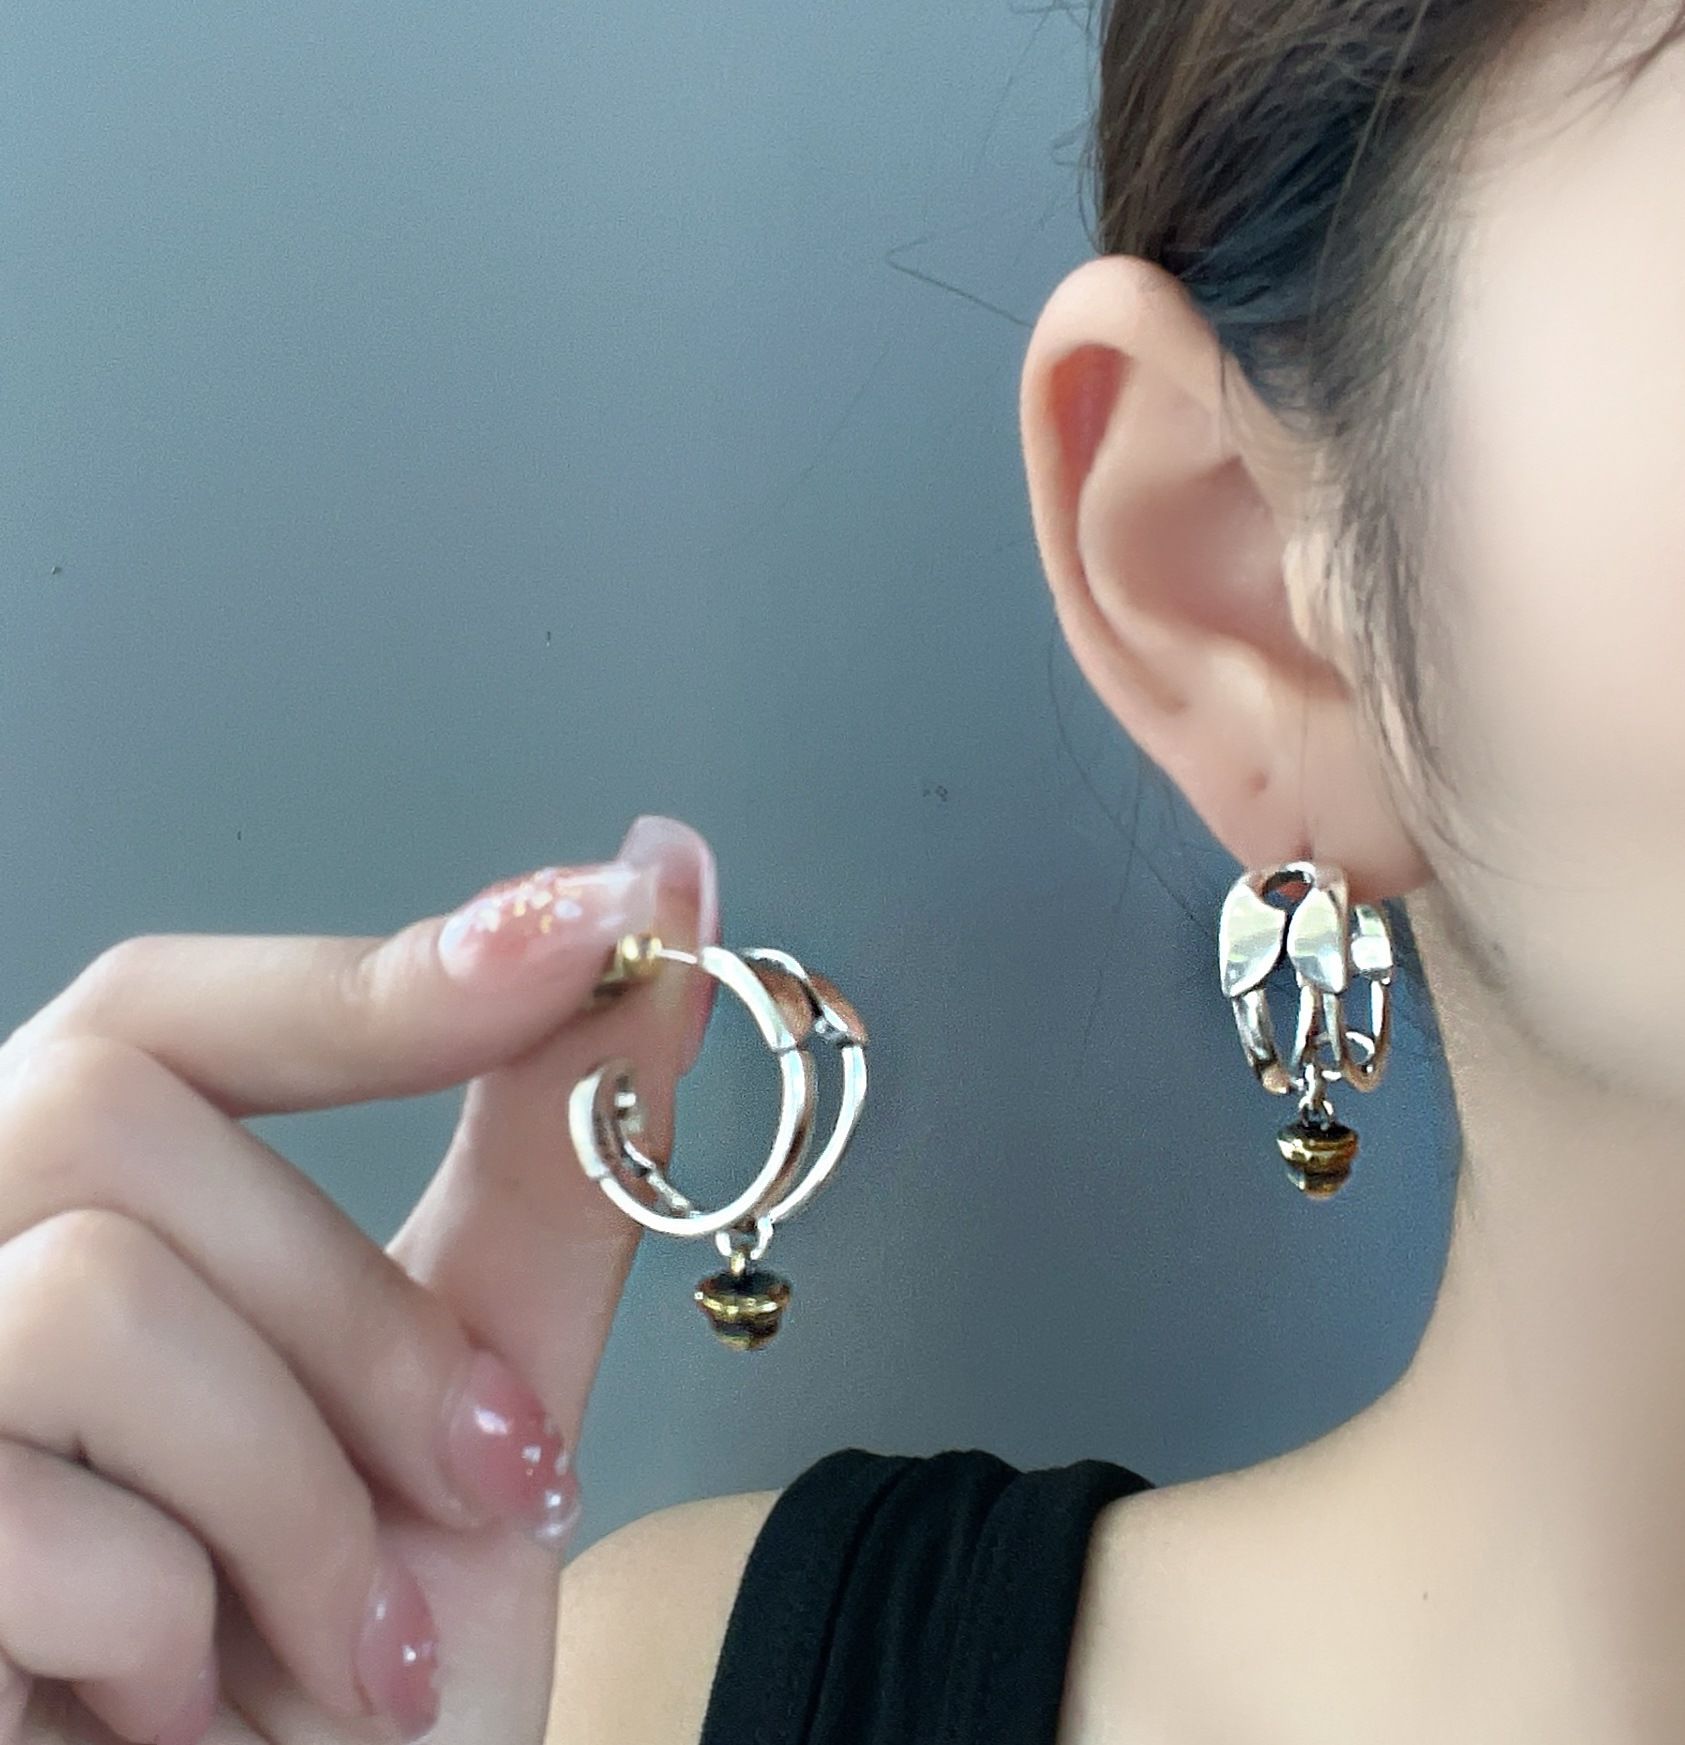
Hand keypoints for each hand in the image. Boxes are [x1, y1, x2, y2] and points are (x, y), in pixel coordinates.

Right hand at [0, 814, 717, 1744]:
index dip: (369, 969)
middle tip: (496, 1479)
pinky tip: (194, 1717)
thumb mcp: (482, 1390)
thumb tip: (662, 882)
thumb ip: (554, 1156)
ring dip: (300, 1498)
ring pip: (91, 1292)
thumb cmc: (361, 1673)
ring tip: (357, 1648)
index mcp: (74, 1221)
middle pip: (117, 1113)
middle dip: (366, 1320)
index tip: (601, 921)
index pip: (162, 1011)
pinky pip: (25, 1513)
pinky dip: (184, 1631)